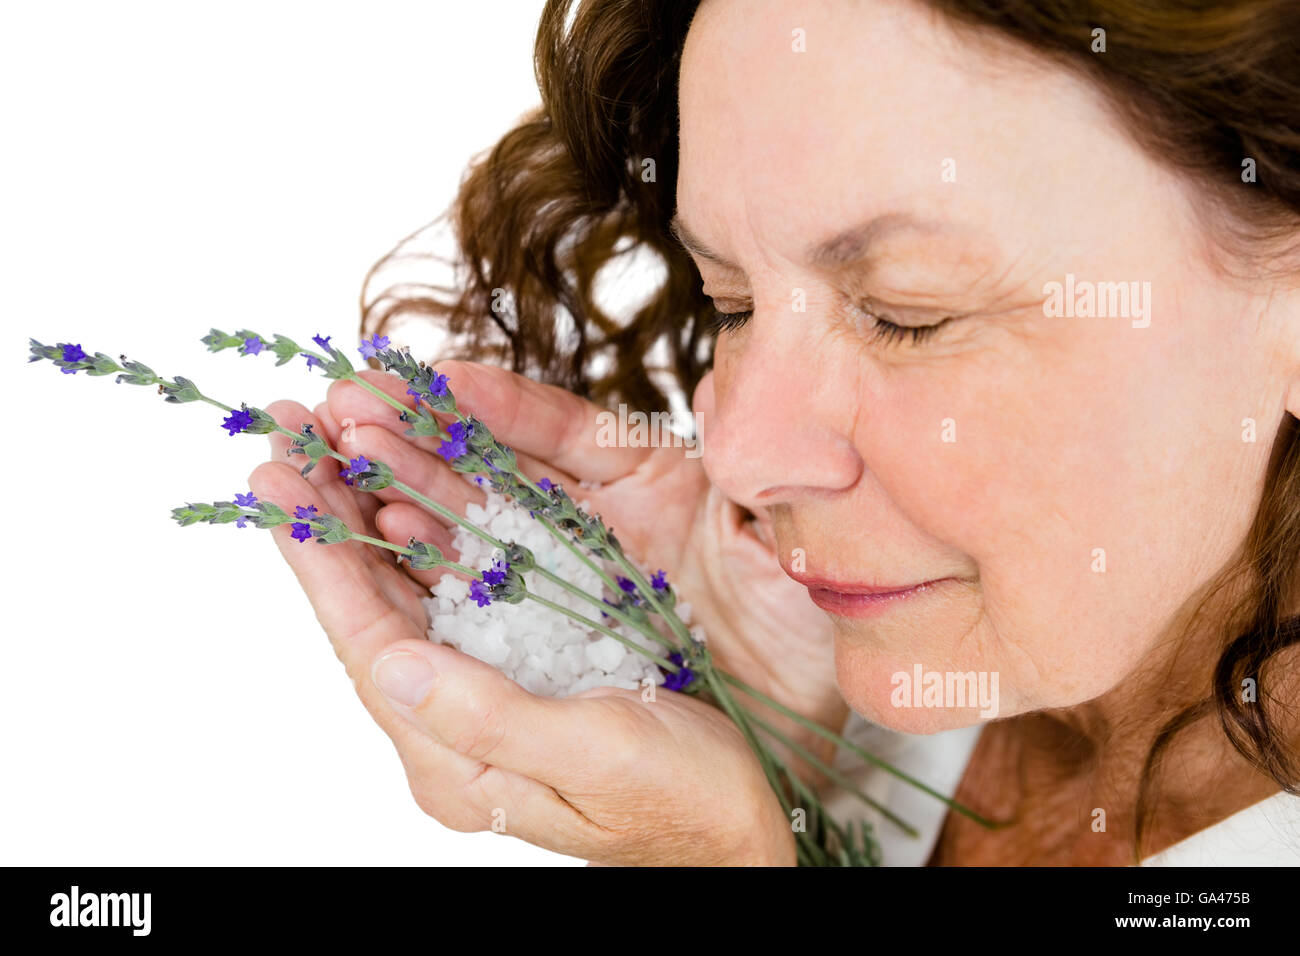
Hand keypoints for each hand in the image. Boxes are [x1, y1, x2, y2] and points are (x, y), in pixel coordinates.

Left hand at [248, 398, 794, 864]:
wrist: (741, 816)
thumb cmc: (679, 797)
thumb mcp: (591, 757)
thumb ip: (486, 718)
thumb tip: (387, 663)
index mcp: (455, 758)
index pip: (367, 644)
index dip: (319, 558)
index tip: (277, 481)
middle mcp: (455, 716)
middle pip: (373, 604)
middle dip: (326, 514)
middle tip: (286, 430)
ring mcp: (487, 683)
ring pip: (410, 585)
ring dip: (370, 506)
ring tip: (332, 436)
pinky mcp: (523, 657)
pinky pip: (461, 582)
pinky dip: (432, 523)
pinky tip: (411, 482)